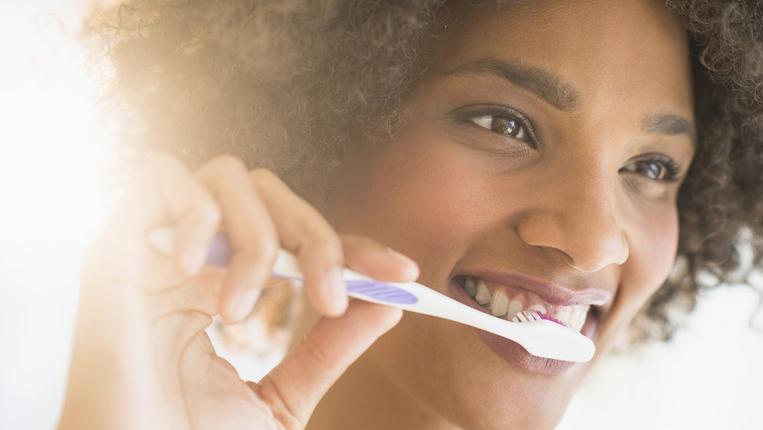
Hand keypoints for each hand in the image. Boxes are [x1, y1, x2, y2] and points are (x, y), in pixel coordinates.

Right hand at [59, 153, 418, 428]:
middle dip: (316, 239)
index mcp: (222, 287)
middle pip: (270, 193)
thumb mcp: (280, 397)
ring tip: (243, 308)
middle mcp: (190, 259)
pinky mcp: (111, 246)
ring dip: (256, 235)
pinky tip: (194, 271)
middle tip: (331, 300)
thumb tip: (387, 303)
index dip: (353, 247)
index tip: (401, 275)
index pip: (299, 238)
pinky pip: (154, 176)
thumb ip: (328, 348)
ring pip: (226, 177)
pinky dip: (192, 211)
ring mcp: (152, 249)